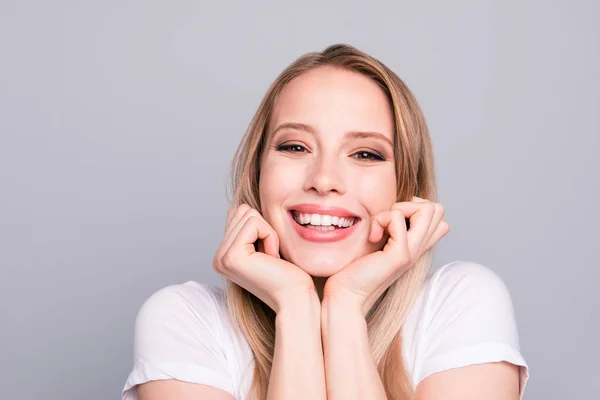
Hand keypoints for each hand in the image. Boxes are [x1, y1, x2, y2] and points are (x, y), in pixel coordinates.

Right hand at [213, 204, 315, 312]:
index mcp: (224, 254)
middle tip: (271, 255)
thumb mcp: (266, 245)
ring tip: (271, 257)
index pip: (239, 213)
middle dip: (264, 227)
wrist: (296, 298)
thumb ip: (250, 228)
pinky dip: (270, 236)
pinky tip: (272, 258)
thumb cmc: (290, 273)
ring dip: (268, 232)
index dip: (262, 226)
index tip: (269, 253)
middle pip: (242, 210)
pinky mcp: (232, 256)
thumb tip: (242, 207)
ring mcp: (222, 257)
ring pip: (247, 214)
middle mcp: (219, 257)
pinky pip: (254, 223)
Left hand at [322, 196, 449, 315]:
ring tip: (382, 227)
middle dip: (410, 204)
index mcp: (415, 246)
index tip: (393, 219)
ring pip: (427, 209)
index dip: (416, 207)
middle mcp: (418, 249)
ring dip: (398, 208)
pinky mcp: (400, 255)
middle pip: (437, 209)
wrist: (346, 294)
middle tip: (389, 220)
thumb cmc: (355, 268)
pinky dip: (381, 219)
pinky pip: (397, 217)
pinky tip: (372, 237)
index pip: (438, 217)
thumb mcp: (378, 243)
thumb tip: (391, 208)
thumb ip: (389, 229)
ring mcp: (413, 252)